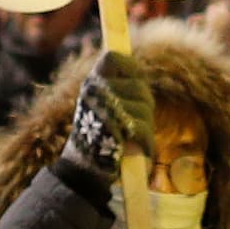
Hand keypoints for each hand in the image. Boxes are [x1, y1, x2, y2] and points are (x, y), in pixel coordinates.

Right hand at [65, 52, 153, 176]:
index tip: (137, 79)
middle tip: (139, 119)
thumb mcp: (103, 106)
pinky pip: (141, 128)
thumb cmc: (98, 138)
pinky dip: (146, 142)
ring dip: (146, 125)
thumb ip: (117, 89)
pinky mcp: (112, 130)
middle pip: (138, 87)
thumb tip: (139, 76)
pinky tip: (142, 149)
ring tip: (136, 137)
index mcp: (90, 84)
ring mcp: (101, 110)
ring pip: (143, 107)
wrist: (83, 169)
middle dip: (145, 104)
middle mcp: (93, 93)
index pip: (112, 58)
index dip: (131, 67)